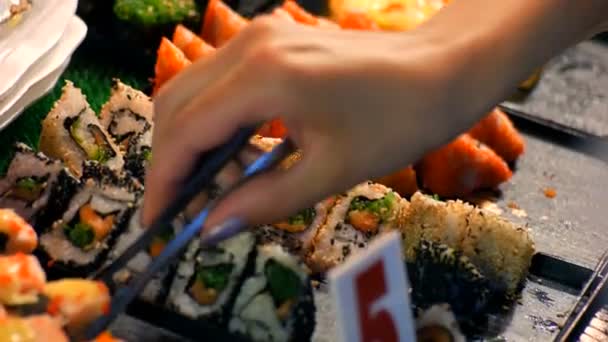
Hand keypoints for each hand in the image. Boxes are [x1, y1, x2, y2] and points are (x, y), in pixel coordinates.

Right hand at [143, 16, 474, 228]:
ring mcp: (259, 36)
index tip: (157, 224)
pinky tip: (246, 153)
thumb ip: (263, 203)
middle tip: (192, 210)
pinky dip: (219, 122)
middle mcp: (250, 46)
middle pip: (176, 106)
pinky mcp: (271, 40)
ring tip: (229, 186)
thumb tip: (209, 231)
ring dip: (197, 143)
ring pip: (194, 92)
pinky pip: (222, 83)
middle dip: (174, 164)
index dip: (164, 183)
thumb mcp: (331, 172)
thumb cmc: (399, 119)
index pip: (185, 133)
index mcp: (263, 77)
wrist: (443, 69)